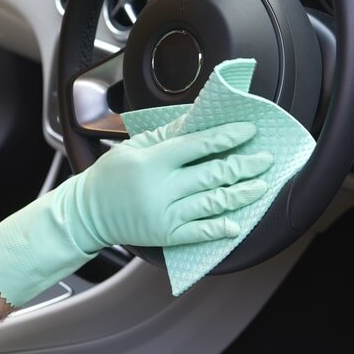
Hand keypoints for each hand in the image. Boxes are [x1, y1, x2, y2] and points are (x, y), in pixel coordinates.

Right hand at [0, 121, 270, 305]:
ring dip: (242, 193)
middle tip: (266, 158)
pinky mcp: (167, 235)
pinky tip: (237, 223)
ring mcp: (166, 213)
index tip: (249, 131)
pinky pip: (200, 232)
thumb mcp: (135, 145)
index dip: (228, 136)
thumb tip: (198, 119)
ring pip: (213, 202)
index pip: (199, 144)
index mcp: (154, 160)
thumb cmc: (110, 175)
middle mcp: (162, 187)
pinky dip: (220, 228)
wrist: (87, 213)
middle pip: (213, 174)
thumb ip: (168, 133)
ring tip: (261, 186)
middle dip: (245, 164)